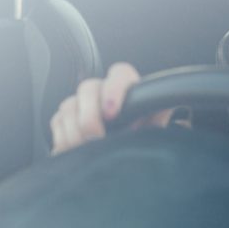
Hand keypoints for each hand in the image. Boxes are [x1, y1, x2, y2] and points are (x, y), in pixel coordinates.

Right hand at [50, 62, 171, 154]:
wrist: (119, 152)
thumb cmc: (140, 135)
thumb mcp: (153, 126)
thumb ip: (158, 116)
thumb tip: (170, 110)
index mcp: (126, 87)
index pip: (120, 74)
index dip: (115, 90)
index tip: (113, 114)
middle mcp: (101, 90)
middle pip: (88, 89)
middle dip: (90, 116)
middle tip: (95, 139)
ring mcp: (79, 102)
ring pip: (69, 108)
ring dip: (75, 133)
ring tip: (85, 152)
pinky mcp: (63, 117)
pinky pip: (57, 123)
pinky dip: (63, 140)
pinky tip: (73, 153)